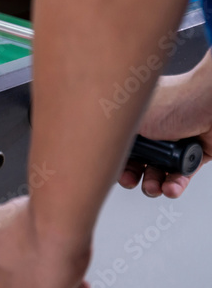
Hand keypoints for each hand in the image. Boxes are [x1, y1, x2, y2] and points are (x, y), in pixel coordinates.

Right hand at [119, 51, 211, 197]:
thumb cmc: (177, 101)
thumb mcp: (131, 116)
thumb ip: (112, 130)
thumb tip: (92, 141)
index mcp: (138, 116)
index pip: (120, 143)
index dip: (114, 158)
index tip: (111, 168)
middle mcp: (156, 129)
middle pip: (137, 160)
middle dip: (132, 175)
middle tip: (131, 180)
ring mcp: (176, 142)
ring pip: (158, 171)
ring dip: (153, 184)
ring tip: (154, 187)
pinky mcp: (195, 154)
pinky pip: (181, 176)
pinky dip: (175, 184)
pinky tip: (170, 187)